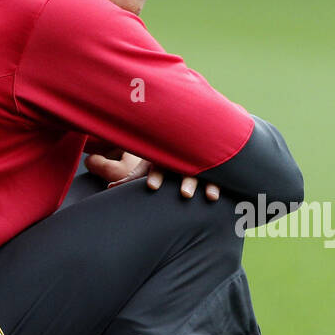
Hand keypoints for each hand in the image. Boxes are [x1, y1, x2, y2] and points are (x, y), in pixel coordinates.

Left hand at [101, 153, 219, 199]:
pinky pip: (218, 173)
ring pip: (204, 170)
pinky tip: (225, 193)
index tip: (152, 186)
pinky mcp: (211, 166)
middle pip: (185, 168)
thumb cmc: (161, 159)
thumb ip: (130, 178)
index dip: (156, 175)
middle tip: (185, 194)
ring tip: (210, 197)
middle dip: (186, 180)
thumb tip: (110, 188)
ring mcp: (198, 161)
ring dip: (208, 183)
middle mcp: (182, 158)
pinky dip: (221, 182)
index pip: (159, 164)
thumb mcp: (146, 166)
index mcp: (163, 156)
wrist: (184, 137)